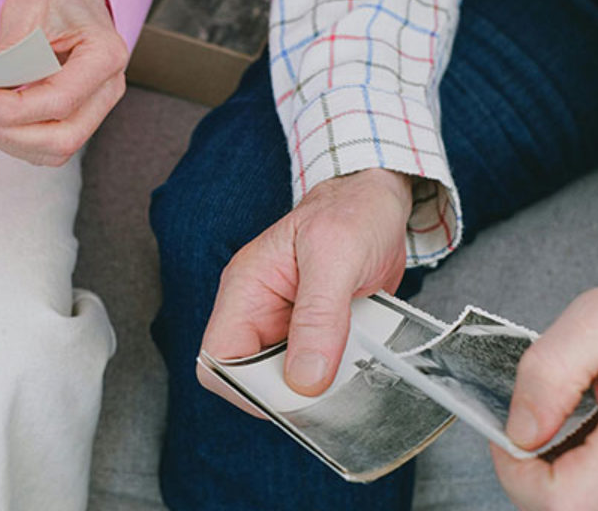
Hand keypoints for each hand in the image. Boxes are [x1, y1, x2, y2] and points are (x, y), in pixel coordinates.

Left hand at [0, 0, 127, 165]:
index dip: (14, 109)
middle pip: (63, 138)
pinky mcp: (81, 118)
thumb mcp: (27, 10)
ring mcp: (97, 108)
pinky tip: (2, 118)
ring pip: (57, 150)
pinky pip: (52, 148)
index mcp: (105, 55)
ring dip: (14, 140)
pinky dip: (21, 141)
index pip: (60, 100)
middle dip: (13, 133)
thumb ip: (9, 54)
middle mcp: (108, 88)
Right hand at [197, 169, 413, 412]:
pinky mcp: (316, 334)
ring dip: (318, 386)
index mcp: (245, 290)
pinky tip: (361, 363)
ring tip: (350, 370)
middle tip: (330, 389)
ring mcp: (286, 325)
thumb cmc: (351, 212)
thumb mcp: (335, 256)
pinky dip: (338, 377)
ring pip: (285, 381)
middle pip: (250, 377)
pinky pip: (316, 371)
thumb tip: (304, 377)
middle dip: (288, 391)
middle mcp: (259, 311)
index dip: (245, 387)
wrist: (379, 199)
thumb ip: (319, 317)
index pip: (217, 357)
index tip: (289, 397)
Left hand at [493, 286, 597, 509]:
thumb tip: (521, 431)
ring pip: (593, 509)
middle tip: (540, 424)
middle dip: (536, 471)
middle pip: (571, 510)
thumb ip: (549, 370)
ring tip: (581, 427)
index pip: (562, 501)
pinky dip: (595, 479)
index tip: (511, 438)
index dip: (518, 473)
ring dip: (568, 475)